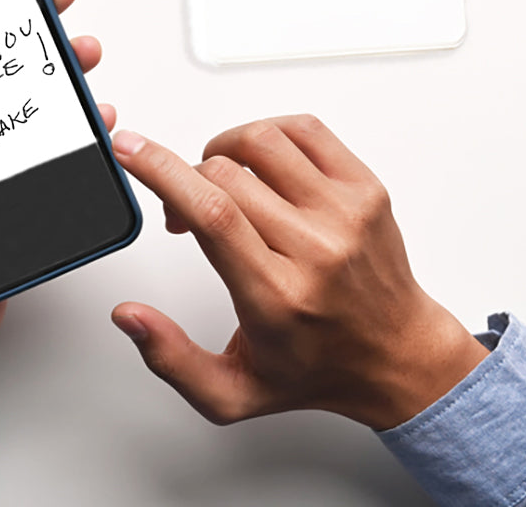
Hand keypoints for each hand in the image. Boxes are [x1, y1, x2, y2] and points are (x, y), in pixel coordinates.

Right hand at [109, 115, 487, 429]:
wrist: (397, 354)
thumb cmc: (317, 367)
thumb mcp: (233, 394)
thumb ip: (171, 359)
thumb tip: (128, 315)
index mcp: (277, 296)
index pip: (212, 212)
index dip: (162, 171)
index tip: (130, 150)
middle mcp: (316, 248)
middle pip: (228, 174)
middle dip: (186, 178)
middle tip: (184, 207)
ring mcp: (345, 213)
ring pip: (264, 141)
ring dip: (224, 149)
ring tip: (223, 179)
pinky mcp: (365, 187)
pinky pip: (307, 130)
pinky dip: (269, 133)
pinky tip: (261, 162)